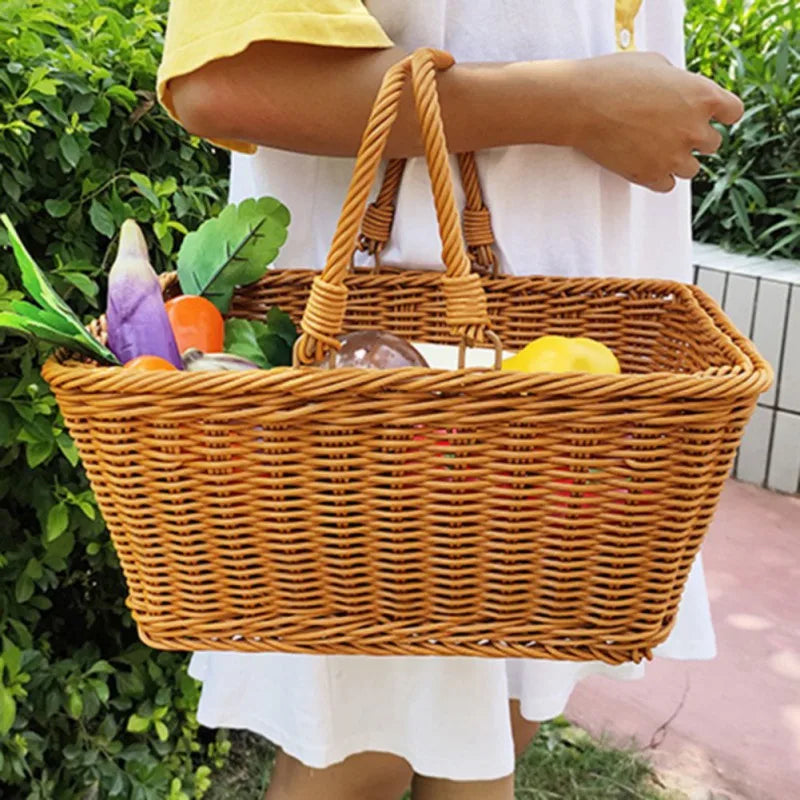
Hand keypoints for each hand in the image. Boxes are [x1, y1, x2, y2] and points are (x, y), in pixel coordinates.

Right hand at [568, 52, 743, 191]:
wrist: (582, 104)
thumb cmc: (613, 78)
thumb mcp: (655, 65)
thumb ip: (678, 83)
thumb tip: (679, 93)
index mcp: (702, 95)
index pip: (734, 112)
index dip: (722, 114)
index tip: (711, 117)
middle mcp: (694, 128)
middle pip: (713, 144)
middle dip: (695, 138)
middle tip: (673, 133)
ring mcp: (673, 156)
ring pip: (691, 169)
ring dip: (678, 161)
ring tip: (656, 151)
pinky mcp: (650, 175)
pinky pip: (667, 186)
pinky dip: (658, 178)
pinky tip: (645, 165)